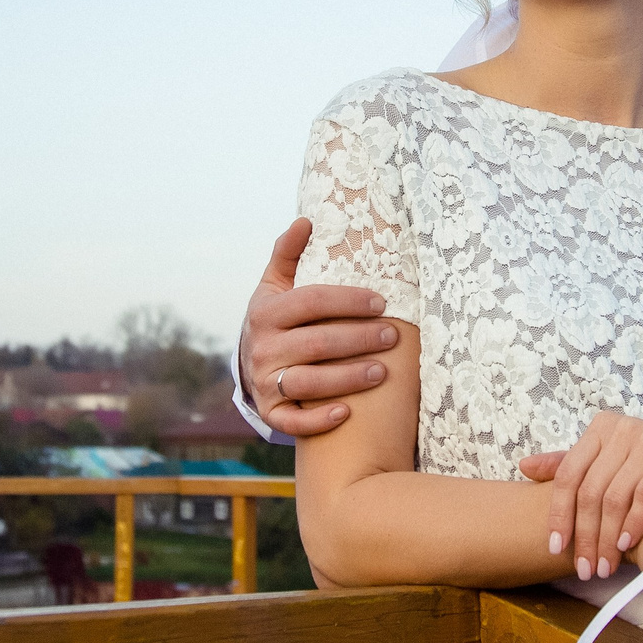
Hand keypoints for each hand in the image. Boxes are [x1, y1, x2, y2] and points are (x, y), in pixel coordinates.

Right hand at [241, 219, 397, 437]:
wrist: (248, 361)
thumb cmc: (277, 318)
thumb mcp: (276, 285)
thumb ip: (289, 254)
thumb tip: (307, 221)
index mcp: (267, 312)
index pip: (311, 302)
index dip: (348, 301)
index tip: (382, 302)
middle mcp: (262, 348)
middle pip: (317, 343)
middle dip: (359, 339)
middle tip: (393, 336)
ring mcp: (264, 382)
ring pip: (309, 382)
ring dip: (348, 378)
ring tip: (383, 372)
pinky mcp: (270, 412)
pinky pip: (292, 421)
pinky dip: (318, 420)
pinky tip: (346, 413)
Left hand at [517, 414, 642, 582]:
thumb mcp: (615, 464)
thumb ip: (572, 464)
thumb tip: (524, 466)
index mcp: (602, 428)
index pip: (568, 476)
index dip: (559, 515)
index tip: (555, 549)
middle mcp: (624, 428)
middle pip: (590, 490)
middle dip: (585, 535)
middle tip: (586, 570)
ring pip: (615, 496)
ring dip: (607, 538)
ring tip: (605, 568)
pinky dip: (634, 523)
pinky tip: (628, 546)